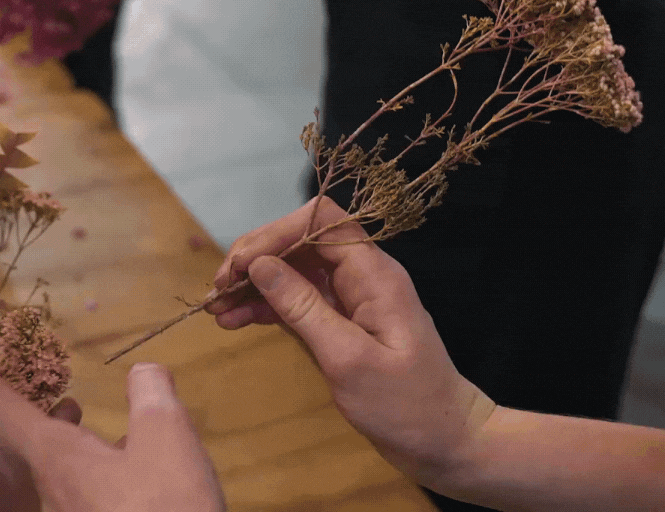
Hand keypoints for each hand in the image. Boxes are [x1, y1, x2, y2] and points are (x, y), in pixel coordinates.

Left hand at [0, 360, 223, 511]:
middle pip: (37, 446)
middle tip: (66, 399)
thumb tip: (142, 372)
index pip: (8, 413)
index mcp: (58, 458)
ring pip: (65, 473)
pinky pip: (88, 495)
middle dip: (45, 418)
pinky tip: (135, 473)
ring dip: (76, 447)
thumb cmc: (163, 504)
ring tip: (99, 429)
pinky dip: (100, 473)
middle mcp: (55, 491)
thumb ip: (150, 393)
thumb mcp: (166, 435)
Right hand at [204, 199, 495, 486]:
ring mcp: (352, 299)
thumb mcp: (348, 359)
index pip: (319, 222)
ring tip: (217, 309)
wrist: (447, 443)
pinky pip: (298, 300)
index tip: (239, 266)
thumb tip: (259, 265)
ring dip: (254, 284)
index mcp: (373, 274)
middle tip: (217, 290)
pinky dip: (267, 306)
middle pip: (300, 241)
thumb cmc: (405, 406)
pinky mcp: (343, 322)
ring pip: (294, 270)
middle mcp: (362, 276)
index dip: (274, 234)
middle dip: (255, 259)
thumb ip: (303, 308)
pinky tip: (237, 320)